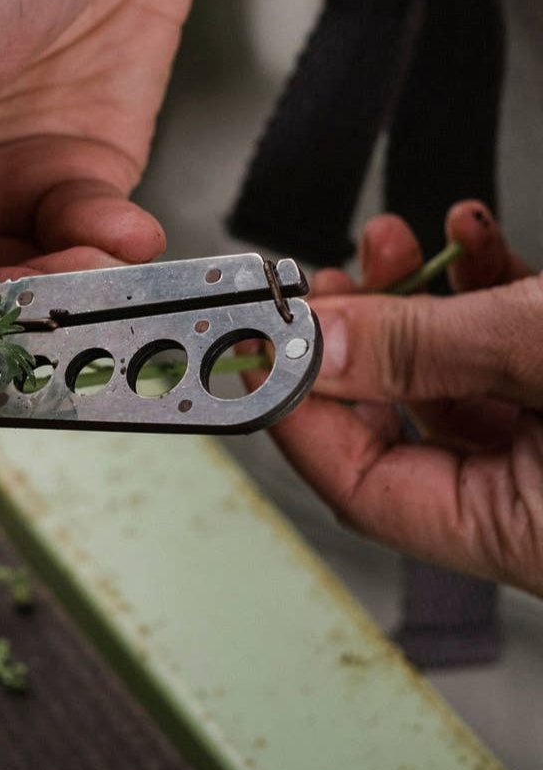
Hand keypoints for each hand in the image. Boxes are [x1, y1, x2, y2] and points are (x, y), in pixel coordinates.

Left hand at [259, 201, 542, 594]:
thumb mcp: (540, 352)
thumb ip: (422, 349)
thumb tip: (313, 345)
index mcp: (515, 531)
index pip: (359, 486)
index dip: (296, 409)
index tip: (254, 343)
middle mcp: (529, 502)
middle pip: (396, 424)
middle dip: (351, 337)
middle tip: (318, 284)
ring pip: (449, 378)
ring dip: (412, 300)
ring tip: (388, 242)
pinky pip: (506, 355)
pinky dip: (482, 292)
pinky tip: (470, 238)